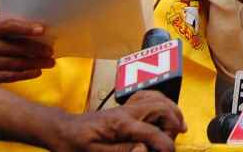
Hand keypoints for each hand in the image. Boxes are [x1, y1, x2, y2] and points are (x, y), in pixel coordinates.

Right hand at [0, 18, 54, 82]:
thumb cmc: (2, 37)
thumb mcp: (6, 27)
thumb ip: (20, 26)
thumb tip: (45, 29)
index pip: (8, 25)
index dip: (25, 28)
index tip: (43, 30)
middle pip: (13, 46)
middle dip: (35, 49)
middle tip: (51, 51)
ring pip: (13, 63)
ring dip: (34, 63)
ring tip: (50, 63)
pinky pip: (8, 76)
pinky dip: (25, 74)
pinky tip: (37, 71)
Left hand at [53, 91, 186, 151]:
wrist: (63, 130)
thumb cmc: (76, 144)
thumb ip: (121, 151)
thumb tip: (144, 148)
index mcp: (120, 124)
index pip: (151, 132)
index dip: (165, 144)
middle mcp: (127, 111)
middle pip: (161, 108)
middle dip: (173, 124)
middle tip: (172, 141)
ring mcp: (127, 107)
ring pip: (158, 99)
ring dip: (172, 112)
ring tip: (179, 127)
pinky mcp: (127, 107)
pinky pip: (150, 96)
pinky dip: (163, 103)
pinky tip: (166, 112)